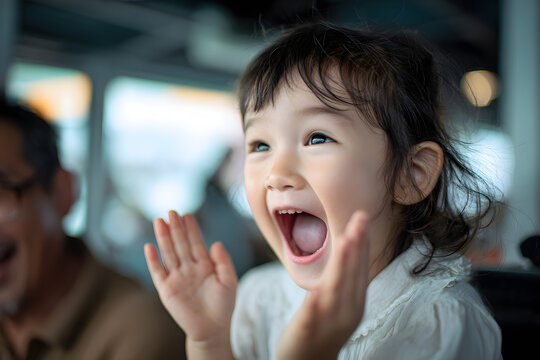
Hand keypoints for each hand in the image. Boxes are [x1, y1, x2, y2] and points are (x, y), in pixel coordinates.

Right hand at [144, 211, 237, 354]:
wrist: (212, 329)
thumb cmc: (223, 306)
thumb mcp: (229, 281)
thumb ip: (224, 262)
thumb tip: (216, 243)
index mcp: (204, 265)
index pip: (196, 242)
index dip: (192, 229)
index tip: (187, 215)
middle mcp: (189, 268)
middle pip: (180, 244)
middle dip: (176, 228)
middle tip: (171, 212)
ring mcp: (177, 278)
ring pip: (169, 253)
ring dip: (163, 238)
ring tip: (159, 221)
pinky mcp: (167, 290)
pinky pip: (158, 272)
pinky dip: (153, 260)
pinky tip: (149, 246)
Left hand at [276, 211, 369, 359]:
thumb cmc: (321, 326)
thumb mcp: (335, 298)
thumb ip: (341, 276)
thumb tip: (347, 244)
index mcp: (353, 300)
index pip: (359, 267)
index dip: (361, 242)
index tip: (362, 217)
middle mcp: (346, 311)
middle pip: (352, 275)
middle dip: (356, 246)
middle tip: (360, 220)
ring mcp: (328, 323)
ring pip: (336, 292)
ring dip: (342, 267)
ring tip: (345, 243)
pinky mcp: (308, 332)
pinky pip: (313, 317)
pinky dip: (316, 306)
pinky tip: (316, 294)